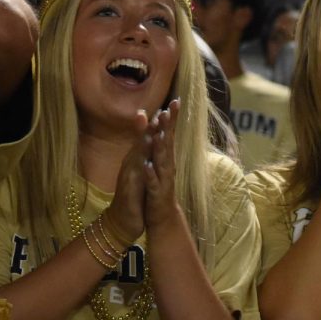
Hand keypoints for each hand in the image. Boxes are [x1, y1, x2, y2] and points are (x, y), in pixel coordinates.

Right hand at [103, 109, 148, 242]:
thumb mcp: (141, 172)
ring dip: (143, 144)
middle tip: (159, 109)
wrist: (122, 222)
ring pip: (136, 158)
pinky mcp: (128, 192)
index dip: (158, 123)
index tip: (171, 106)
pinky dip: (140, 171)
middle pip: (141, 142)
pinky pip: (134, 180)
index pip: (148, 137)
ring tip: (151, 130)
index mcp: (138, 159)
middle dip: (150, 127)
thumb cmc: (133, 196)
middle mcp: (132, 164)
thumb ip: (144, 154)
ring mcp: (129, 177)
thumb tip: (152, 136)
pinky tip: (144, 163)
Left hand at [143, 99, 182, 230]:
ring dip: (160, 147)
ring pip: (161, 161)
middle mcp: (167, 166)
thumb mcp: (157, 167)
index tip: (175, 101)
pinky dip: (149, 174)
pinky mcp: (156, 193)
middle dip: (168, 127)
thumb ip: (159, 148)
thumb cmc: (158, 190)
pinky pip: (152, 182)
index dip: (172, 119)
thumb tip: (160, 129)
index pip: (170, 135)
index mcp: (166, 159)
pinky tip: (146, 165)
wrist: (161, 217)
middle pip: (168, 143)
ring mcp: (163, 180)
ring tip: (159, 133)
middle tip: (169, 110)